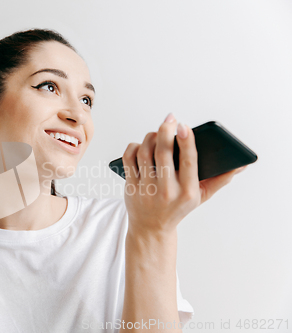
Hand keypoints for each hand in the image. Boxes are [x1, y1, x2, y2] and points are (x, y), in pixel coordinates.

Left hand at [121, 113, 246, 234]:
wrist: (151, 228)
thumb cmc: (178, 208)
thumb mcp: (201, 196)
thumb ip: (220, 179)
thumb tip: (240, 165)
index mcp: (188, 191)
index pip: (188, 162)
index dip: (186, 141)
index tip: (184, 126)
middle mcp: (166, 190)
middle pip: (163, 153)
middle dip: (165, 131)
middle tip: (170, 120)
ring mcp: (146, 188)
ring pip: (144, 153)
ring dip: (150, 137)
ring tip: (158, 132)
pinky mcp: (131, 186)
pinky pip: (129, 159)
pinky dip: (133, 147)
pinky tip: (141, 144)